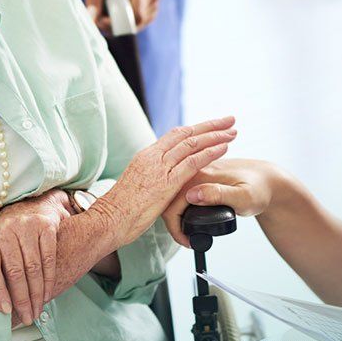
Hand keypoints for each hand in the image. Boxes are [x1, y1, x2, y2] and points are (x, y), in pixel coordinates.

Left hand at [0, 189, 72, 325]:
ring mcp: (28, 227)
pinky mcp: (46, 227)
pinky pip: (49, 258)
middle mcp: (7, 230)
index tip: (5, 311)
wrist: (32, 204)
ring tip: (36, 311)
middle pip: (16, 271)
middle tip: (27, 318)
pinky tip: (47, 294)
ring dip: (37, 294)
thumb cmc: (5, 232)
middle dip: (22, 299)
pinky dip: (49, 279)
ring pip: (34, 268)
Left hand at [84, 0, 159, 31]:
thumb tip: (91, 17)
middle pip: (135, 26)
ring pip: (135, 27)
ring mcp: (154, 6)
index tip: (101, 19)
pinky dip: (123, 22)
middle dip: (115, 26)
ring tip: (107, 8)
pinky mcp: (151, 11)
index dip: (118, 24)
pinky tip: (115, 10)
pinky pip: (136, 24)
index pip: (135, 18)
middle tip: (99, 15)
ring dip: (118, 25)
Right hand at [91, 116, 237, 247]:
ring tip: (233, 132)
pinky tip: (224, 148)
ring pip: (192, 144)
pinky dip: (210, 153)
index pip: (175, 135)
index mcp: (146, 156)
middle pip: (186, 133)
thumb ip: (149, 178)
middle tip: (229, 120)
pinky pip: (192, 162)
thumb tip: (159, 179)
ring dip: (215, 136)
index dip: (196, 129)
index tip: (211, 126)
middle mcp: (153, 156)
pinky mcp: (166, 182)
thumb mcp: (135, 186)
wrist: (108, 220)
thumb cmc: (120, 210)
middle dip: (210, 126)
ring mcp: (159, 167)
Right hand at [161, 158, 282, 247]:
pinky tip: (187, 218)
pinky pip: (181, 191)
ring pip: (173, 195)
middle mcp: (196, 170)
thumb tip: (193, 195)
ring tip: (185, 232)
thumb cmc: (259, 189)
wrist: (267, 180)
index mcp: (202, 174)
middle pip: (168, 197)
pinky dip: (179, 207)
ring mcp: (197, 172)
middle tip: (185, 240)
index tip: (186, 240)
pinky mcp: (200, 176)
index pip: (172, 200)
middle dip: (171, 222)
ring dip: (174, 215)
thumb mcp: (243, 196)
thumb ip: (218, 195)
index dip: (175, 225)